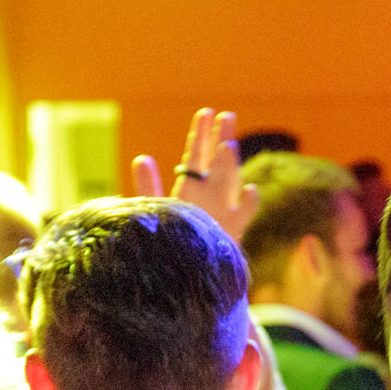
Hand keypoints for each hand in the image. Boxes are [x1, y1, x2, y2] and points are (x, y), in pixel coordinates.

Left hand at [131, 108, 258, 240]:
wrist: (185, 277)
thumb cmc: (170, 243)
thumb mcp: (157, 211)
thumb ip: (148, 186)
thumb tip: (141, 158)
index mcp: (192, 188)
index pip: (198, 156)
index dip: (201, 134)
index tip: (206, 113)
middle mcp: (211, 196)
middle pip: (218, 162)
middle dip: (222, 139)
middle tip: (227, 116)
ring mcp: (223, 212)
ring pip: (231, 182)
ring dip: (230, 165)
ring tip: (227, 147)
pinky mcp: (232, 232)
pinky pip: (243, 216)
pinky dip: (248, 203)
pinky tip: (249, 190)